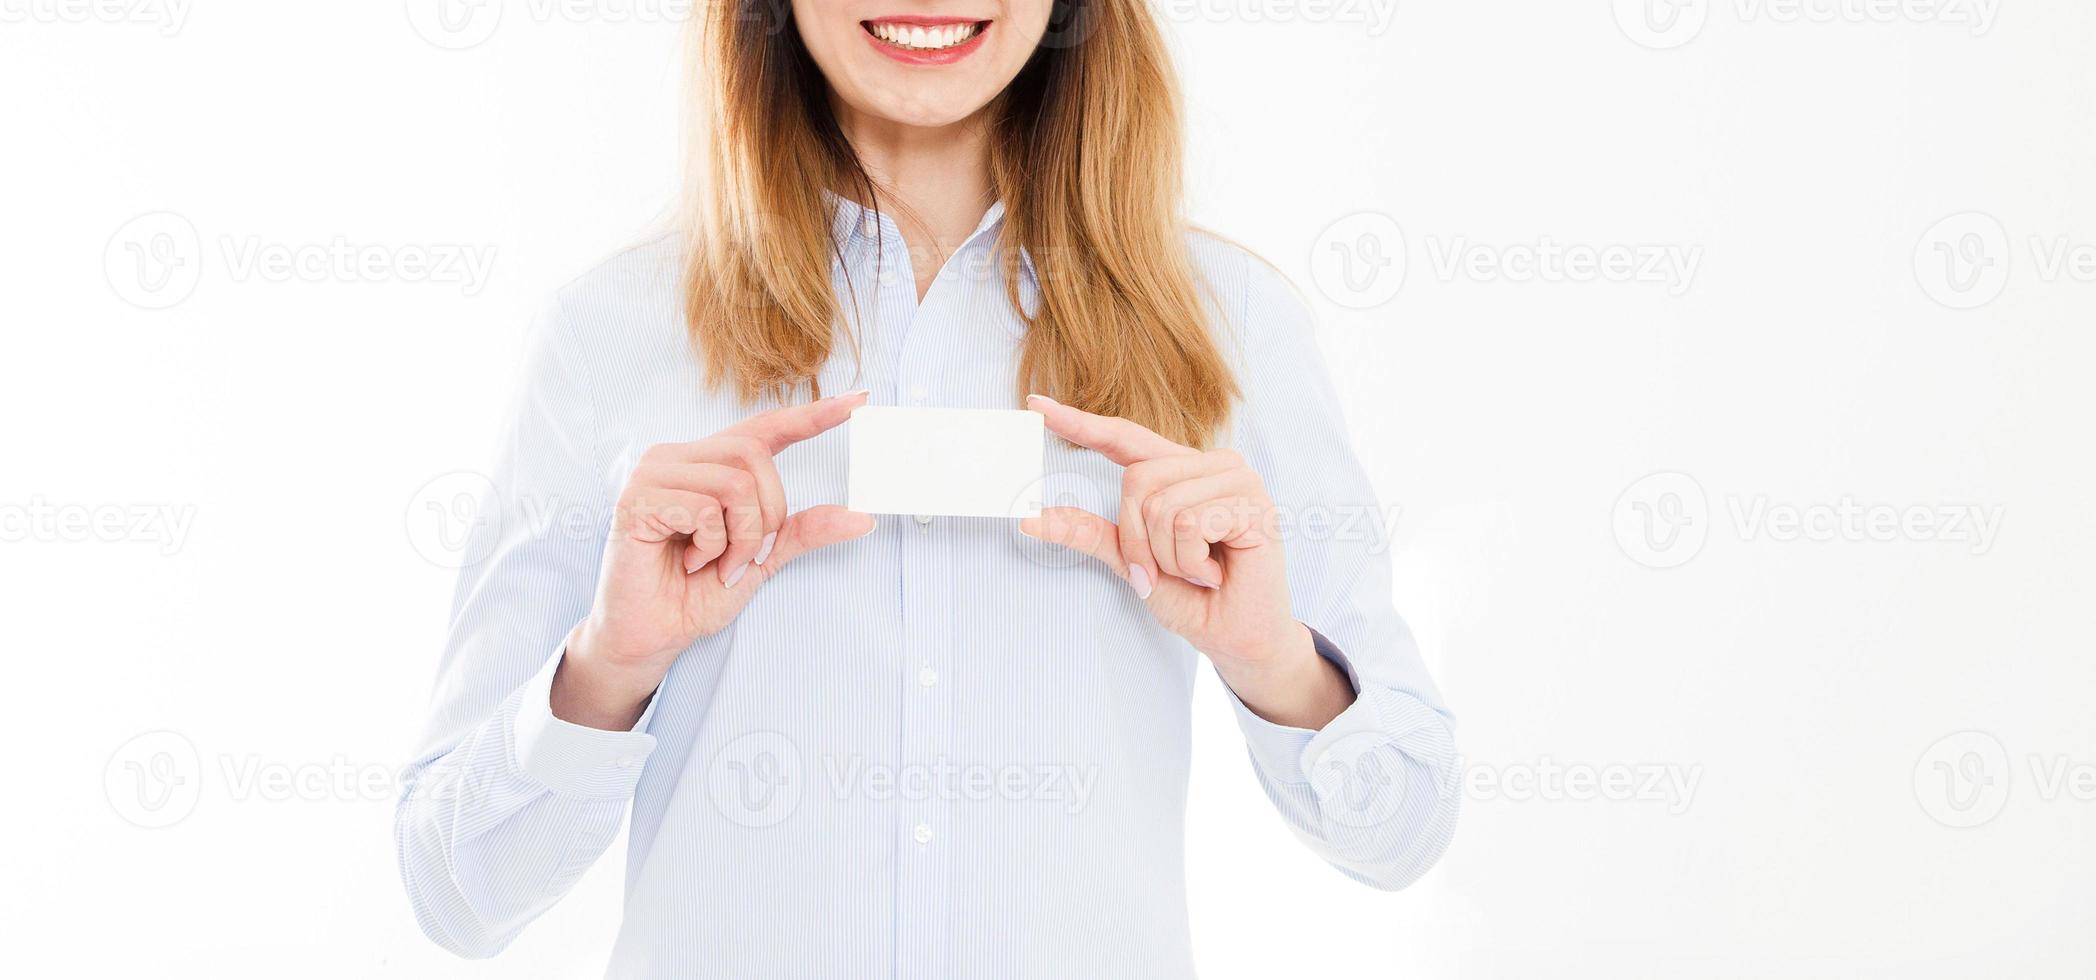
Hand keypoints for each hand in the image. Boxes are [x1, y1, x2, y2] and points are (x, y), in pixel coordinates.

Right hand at [556, 390, 875, 727]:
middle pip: (754, 458)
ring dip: (741, 537)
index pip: (765, 428)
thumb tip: (862, 517)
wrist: (651, 636)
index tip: (859, 400)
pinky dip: (713, 546)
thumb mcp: (763, 558)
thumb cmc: (695, 593)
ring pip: (735, 484)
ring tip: (715, 563)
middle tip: (744, 556)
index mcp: (708, 464)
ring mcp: (654, 472)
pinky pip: (705, 508)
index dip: (811, 415)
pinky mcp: (637, 497)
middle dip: (766, 517)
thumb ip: (803, 531)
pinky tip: (689, 561)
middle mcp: (679, 457)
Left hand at [1020, 395, 1353, 728]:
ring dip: (1168, 557)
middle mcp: (1211, 464)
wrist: (1238, 638)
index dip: (1081, 423)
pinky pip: (1189, 524)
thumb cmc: (1195, 598)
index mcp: (1182, 470)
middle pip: (1137, 481)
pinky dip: (1191, 562)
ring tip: (1200, 571)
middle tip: (1171, 569)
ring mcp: (1237, 479)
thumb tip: (1031, 518)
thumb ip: (1091, 534)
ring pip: (1162, 506)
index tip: (1036, 405)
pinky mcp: (1253, 502)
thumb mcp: (1132, 563)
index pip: (1125, 438)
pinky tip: (1217, 573)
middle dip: (1139, 540)